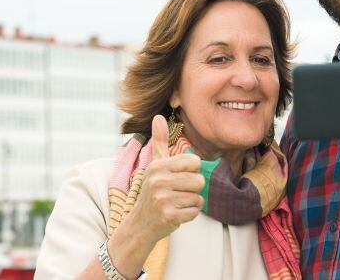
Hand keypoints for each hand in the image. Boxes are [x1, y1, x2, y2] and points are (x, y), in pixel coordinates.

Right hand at [122, 115, 205, 242]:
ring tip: (176, 202)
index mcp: (158, 166)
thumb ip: (159, 141)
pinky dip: (190, 214)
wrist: (140, 223)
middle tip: (178, 192)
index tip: (180, 176)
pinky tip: (176, 213)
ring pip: (198, 197)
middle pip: (199, 180)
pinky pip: (195, 212)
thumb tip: (158, 116)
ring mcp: (163, 199)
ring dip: (191, 202)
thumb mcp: (155, 165)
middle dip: (193, 189)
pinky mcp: (169, 216)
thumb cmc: (152, 191)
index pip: (194, 161)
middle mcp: (159, 181)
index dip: (192, 170)